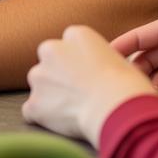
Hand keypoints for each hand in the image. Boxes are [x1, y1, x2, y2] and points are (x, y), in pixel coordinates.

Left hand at [23, 25, 157, 147]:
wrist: (116, 108)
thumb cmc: (125, 85)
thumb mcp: (116, 57)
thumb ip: (96, 57)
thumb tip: (96, 70)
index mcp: (75, 34)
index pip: (67, 45)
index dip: (76, 63)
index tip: (85, 76)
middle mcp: (52, 49)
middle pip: (48, 62)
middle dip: (57, 75)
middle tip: (76, 93)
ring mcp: (40, 76)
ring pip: (40, 85)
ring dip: (49, 96)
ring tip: (72, 110)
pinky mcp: (34, 103)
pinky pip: (32, 111)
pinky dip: (42, 118)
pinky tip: (61, 123)